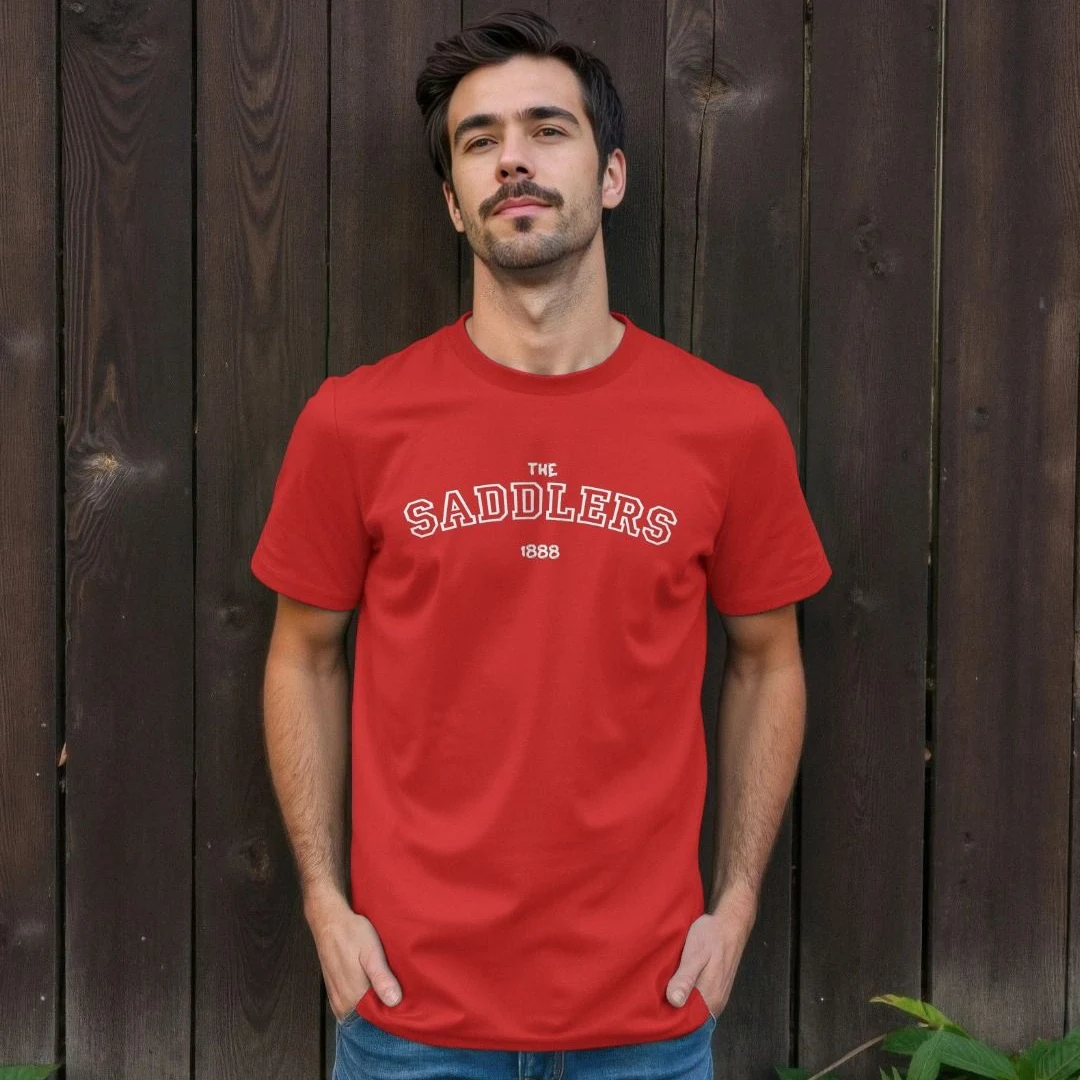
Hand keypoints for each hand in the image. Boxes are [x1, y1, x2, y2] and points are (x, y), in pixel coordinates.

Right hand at [304, 889, 402, 1021]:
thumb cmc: (352, 933)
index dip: (392, 1016)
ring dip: (373, 1006)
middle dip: (383, 1012)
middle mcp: (342, 1002)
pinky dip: (362, 1001)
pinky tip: (373, 990)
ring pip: (359, 1012)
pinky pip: (351, 1005)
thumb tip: (394, 1002)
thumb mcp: (371, 952)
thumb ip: (381, 978)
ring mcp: (336, 998)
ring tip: (389, 993)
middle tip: (401, 999)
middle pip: (367, 1018)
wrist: (329, 921)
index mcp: (352, 996)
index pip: (375, 1020)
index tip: (406, 1008)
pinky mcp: (334, 991)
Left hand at [665, 892, 756, 1019]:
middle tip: (650, 1003)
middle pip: (690, 1016)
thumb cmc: (711, 936)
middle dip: (672, 1013)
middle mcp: (715, 1001)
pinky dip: (685, 995)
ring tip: (658, 996)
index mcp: (710, 997)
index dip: (670, 1021)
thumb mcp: (695, 953)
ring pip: (693, 1007)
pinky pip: (698, 998)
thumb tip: (674, 1001)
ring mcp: (716, 995)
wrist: (730, 924)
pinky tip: (673, 986)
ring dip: (678, 1003)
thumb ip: (686, 977)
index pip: (688, 1022)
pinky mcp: (714, 987)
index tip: (653, 1014)